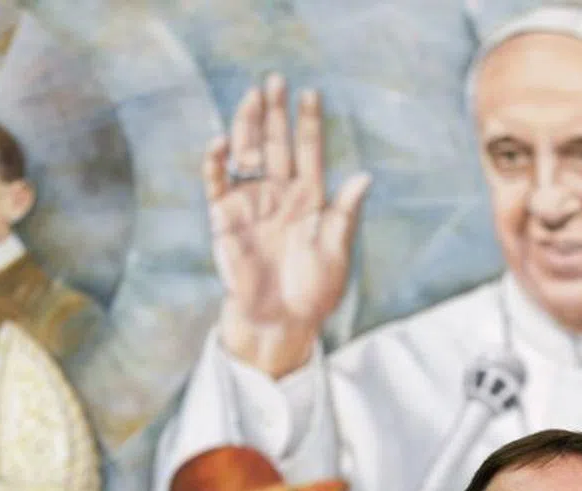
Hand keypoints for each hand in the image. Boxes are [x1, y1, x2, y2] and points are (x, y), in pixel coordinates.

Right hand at [205, 73, 371, 378]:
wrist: (280, 319)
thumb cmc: (313, 290)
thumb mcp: (336, 252)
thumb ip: (345, 214)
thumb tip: (365, 177)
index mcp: (309, 199)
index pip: (308, 152)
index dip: (308, 123)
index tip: (311, 93)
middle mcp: (279, 194)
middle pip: (277, 144)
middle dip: (276, 112)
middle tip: (275, 79)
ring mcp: (251, 203)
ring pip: (248, 154)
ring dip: (249, 126)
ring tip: (252, 96)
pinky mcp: (225, 218)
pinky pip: (217, 183)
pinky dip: (217, 162)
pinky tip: (222, 141)